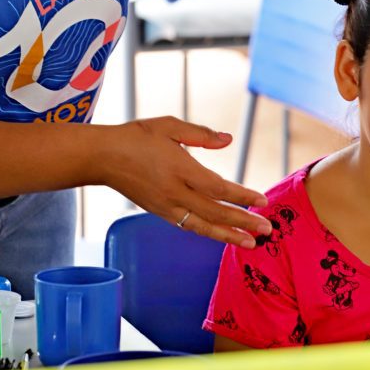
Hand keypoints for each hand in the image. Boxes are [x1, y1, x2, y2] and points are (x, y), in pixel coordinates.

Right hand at [103, 116, 272, 246]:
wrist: (102, 157)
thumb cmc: (136, 137)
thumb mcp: (169, 126)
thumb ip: (201, 134)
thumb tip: (228, 139)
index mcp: (180, 169)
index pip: (218, 188)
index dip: (241, 196)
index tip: (262, 200)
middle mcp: (174, 192)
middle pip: (215, 212)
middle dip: (243, 221)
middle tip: (267, 229)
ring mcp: (166, 206)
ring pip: (202, 225)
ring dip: (229, 235)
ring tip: (251, 243)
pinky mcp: (159, 212)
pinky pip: (188, 225)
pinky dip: (208, 232)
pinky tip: (222, 234)